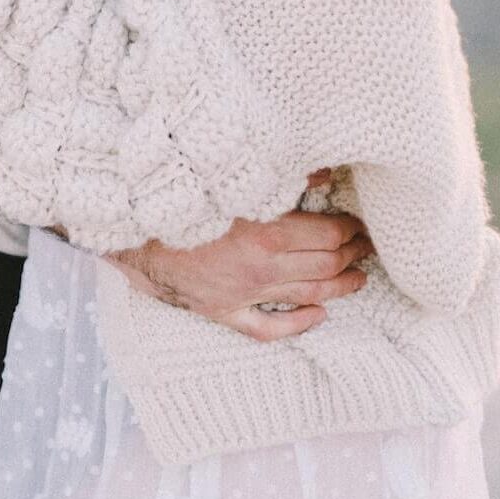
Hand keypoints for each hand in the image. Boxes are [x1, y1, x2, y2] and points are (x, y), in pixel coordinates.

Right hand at [108, 176, 372, 342]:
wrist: (132, 225)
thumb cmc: (184, 194)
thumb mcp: (234, 178)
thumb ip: (281, 175)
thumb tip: (322, 171)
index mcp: (265, 232)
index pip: (327, 237)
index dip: (350, 230)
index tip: (360, 223)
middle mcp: (259, 269)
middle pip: (323, 267)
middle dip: (351, 256)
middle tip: (367, 247)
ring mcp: (242, 294)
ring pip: (305, 296)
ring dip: (339, 287)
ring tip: (359, 278)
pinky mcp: (223, 311)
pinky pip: (268, 327)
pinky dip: (298, 324)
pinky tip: (319, 316)